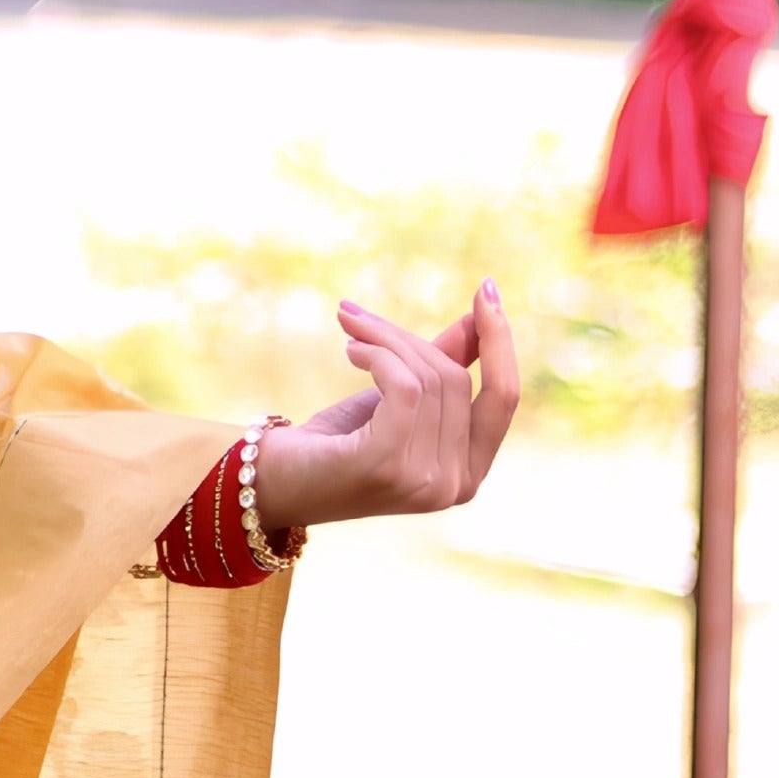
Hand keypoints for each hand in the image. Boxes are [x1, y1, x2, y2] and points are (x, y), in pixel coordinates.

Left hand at [252, 283, 520, 535]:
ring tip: (350, 332)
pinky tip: (351, 350)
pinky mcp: (388, 465)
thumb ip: (441, 367)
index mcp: (468, 474)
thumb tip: (480, 318)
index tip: (486, 291)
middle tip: (358, 316)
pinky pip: (404, 386)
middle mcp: (456, 485)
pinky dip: (377, 355)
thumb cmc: (336, 442)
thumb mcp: (398, 400)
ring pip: (427, 378)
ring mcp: (425, 482)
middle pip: (457, 380)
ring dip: (383, 340)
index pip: (505, 399)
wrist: (273, 482)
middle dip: (408, 338)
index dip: (500, 343)